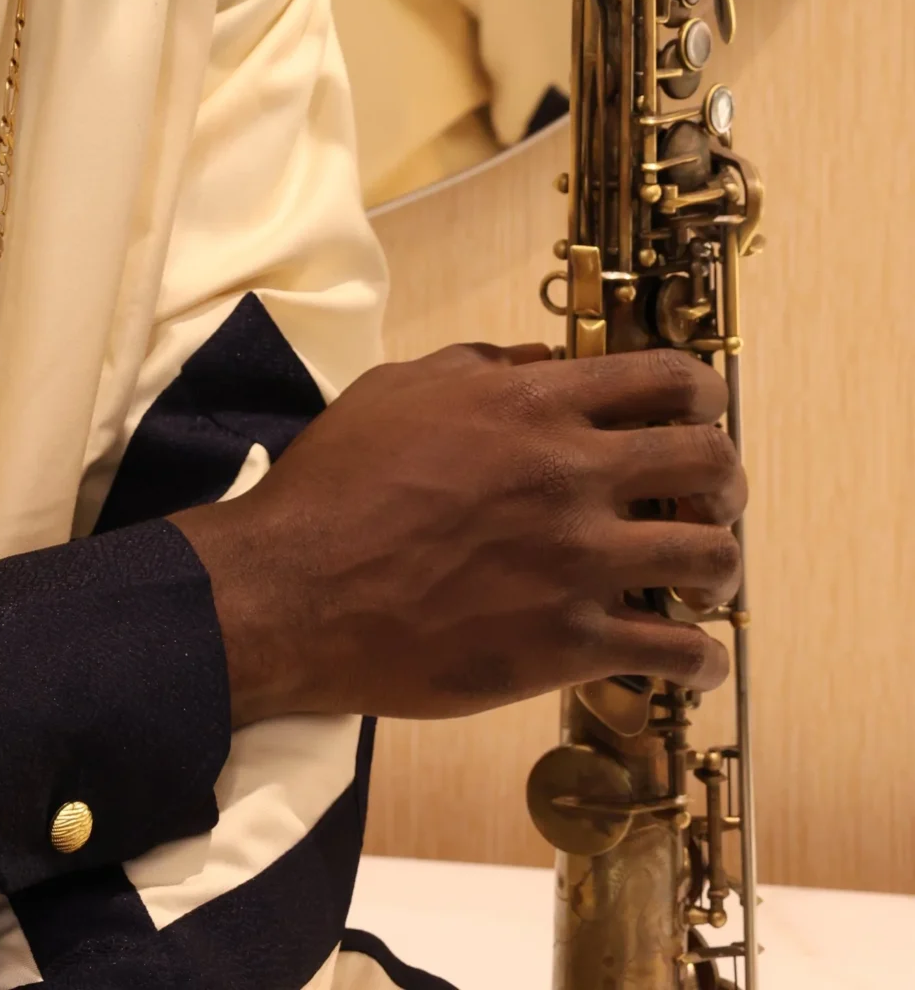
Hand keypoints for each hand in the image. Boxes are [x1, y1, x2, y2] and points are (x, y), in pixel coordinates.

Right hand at [172, 342, 743, 724]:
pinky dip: (701, 658)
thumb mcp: (398, 389)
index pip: (668, 380)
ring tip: (700, 578)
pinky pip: (679, 653)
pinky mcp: (568, 643)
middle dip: (723, 478)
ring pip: (712, 557)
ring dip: (720, 566)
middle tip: (707, 498)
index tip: (701, 415)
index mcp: (534, 404)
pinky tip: (688, 657)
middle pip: (710, 461)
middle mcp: (572, 474)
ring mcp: (577, 562)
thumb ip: (479, 366)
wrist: (297, 588)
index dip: (703, 396)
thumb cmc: (335, 482)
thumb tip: (540, 362)